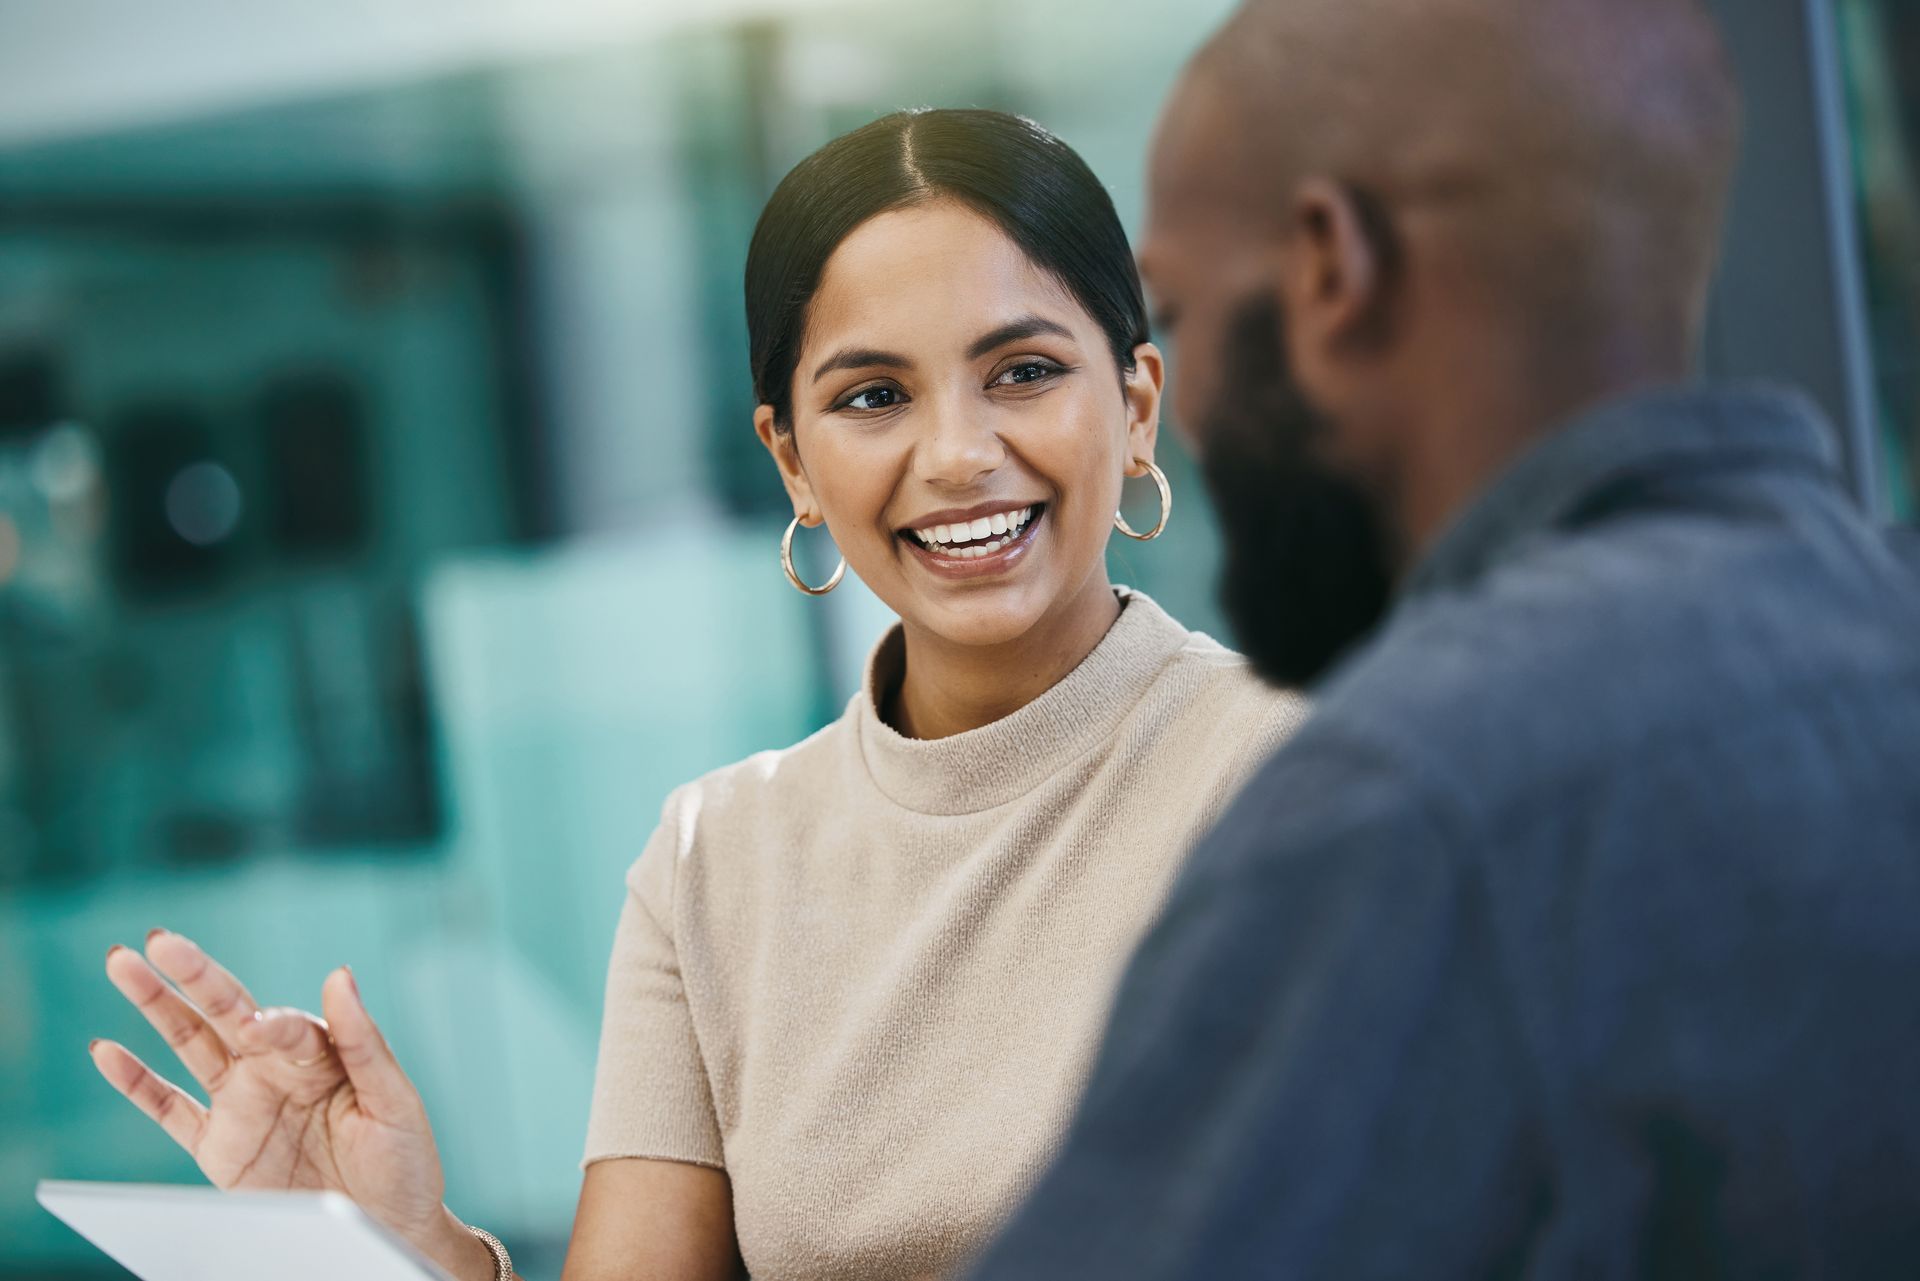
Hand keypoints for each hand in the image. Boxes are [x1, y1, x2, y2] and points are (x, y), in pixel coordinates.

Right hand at [93, 930, 494, 1279]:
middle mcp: (276, 1068)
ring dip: (155, 1005)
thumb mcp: (394, 1100)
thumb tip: (339, 974)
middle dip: (193, 975)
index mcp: (322, 1054)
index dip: (269, 1022)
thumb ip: (363, 1040)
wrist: (388, 1227)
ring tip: (121, 961)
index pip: (285, 1025)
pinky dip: (136, 1083)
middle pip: (226, 1011)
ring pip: (189, 1043)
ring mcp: (243, 1103)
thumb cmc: (403, 1161)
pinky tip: (106, 1052)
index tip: (256, 1026)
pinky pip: (169, 1109)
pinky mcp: (219, 1146)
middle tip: (160, 940)